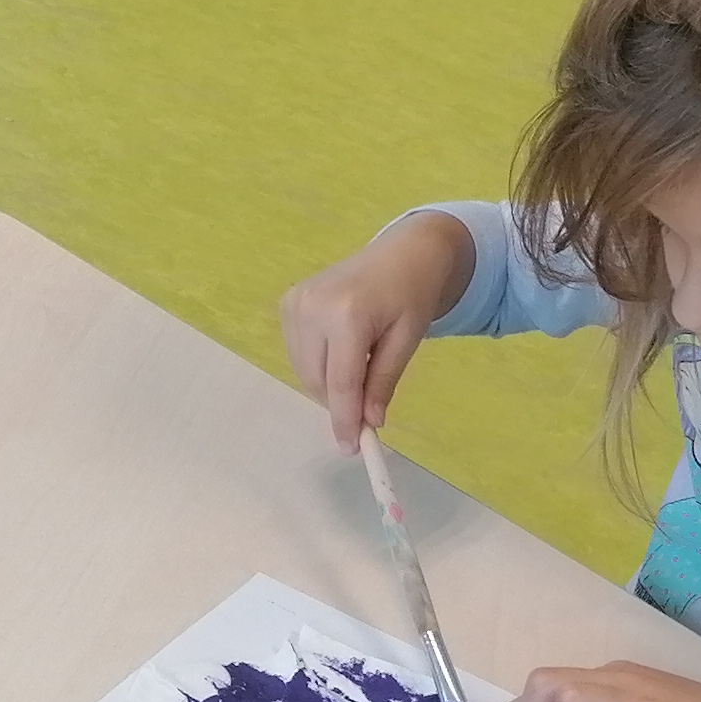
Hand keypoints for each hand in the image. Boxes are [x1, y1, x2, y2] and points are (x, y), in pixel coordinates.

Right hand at [278, 210, 474, 448]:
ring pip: (304, 370)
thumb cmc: (412, 295)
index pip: (341, 382)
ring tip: (361, 367)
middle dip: (340, 403)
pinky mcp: (288, 302)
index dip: (345, 419)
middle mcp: (312, 307)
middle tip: (367, 411)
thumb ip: (384, 381)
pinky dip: (318, 365)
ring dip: (329, 385)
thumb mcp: (408, 340)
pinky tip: (342, 351)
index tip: (350, 449)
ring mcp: (295, 302)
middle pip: (318, 380)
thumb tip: (369, 422)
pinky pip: (297, 353)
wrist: (401, 252)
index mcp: (348, 314)